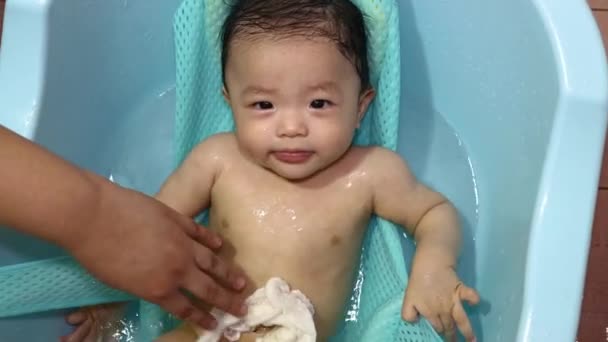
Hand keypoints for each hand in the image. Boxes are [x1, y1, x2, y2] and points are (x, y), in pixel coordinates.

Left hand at [64, 182, 246, 329]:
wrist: (94, 216)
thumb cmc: (97, 254)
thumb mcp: (120, 283)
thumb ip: (146, 286)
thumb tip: (159, 285)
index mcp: (160, 288)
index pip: (187, 308)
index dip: (203, 317)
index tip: (217, 323)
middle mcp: (177, 268)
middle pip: (208, 288)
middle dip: (227, 300)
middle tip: (244, 307)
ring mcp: (182, 241)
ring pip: (211, 261)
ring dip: (228, 273)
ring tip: (241, 281)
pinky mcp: (178, 220)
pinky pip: (200, 233)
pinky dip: (212, 240)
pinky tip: (220, 246)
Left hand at [402, 265, 479, 341]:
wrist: (428, 264)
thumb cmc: (417, 281)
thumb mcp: (408, 299)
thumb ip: (408, 314)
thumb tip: (415, 322)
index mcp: (430, 313)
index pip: (437, 329)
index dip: (440, 335)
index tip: (442, 339)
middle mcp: (443, 310)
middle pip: (449, 327)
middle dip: (452, 336)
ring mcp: (453, 300)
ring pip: (461, 319)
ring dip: (468, 331)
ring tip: (472, 341)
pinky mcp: (460, 289)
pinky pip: (470, 295)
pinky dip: (474, 300)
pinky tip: (475, 303)